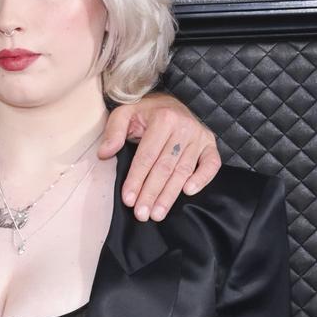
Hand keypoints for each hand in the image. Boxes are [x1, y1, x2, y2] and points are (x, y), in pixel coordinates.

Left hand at [101, 95, 220, 220]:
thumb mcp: (124, 114)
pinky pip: (212, 164)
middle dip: (151, 193)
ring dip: (170, 194)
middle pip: (165, 167)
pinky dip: (202, 178)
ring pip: (184, 170)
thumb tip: (104, 154)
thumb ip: (113, 132)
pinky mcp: (210, 144)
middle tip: (141, 214)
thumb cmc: (145, 113)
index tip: (128, 200)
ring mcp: (199, 136)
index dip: (136, 179)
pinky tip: (188, 192)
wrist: (170, 102)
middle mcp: (184, 127)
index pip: (147, 156)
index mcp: (163, 118)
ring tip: (157, 214)